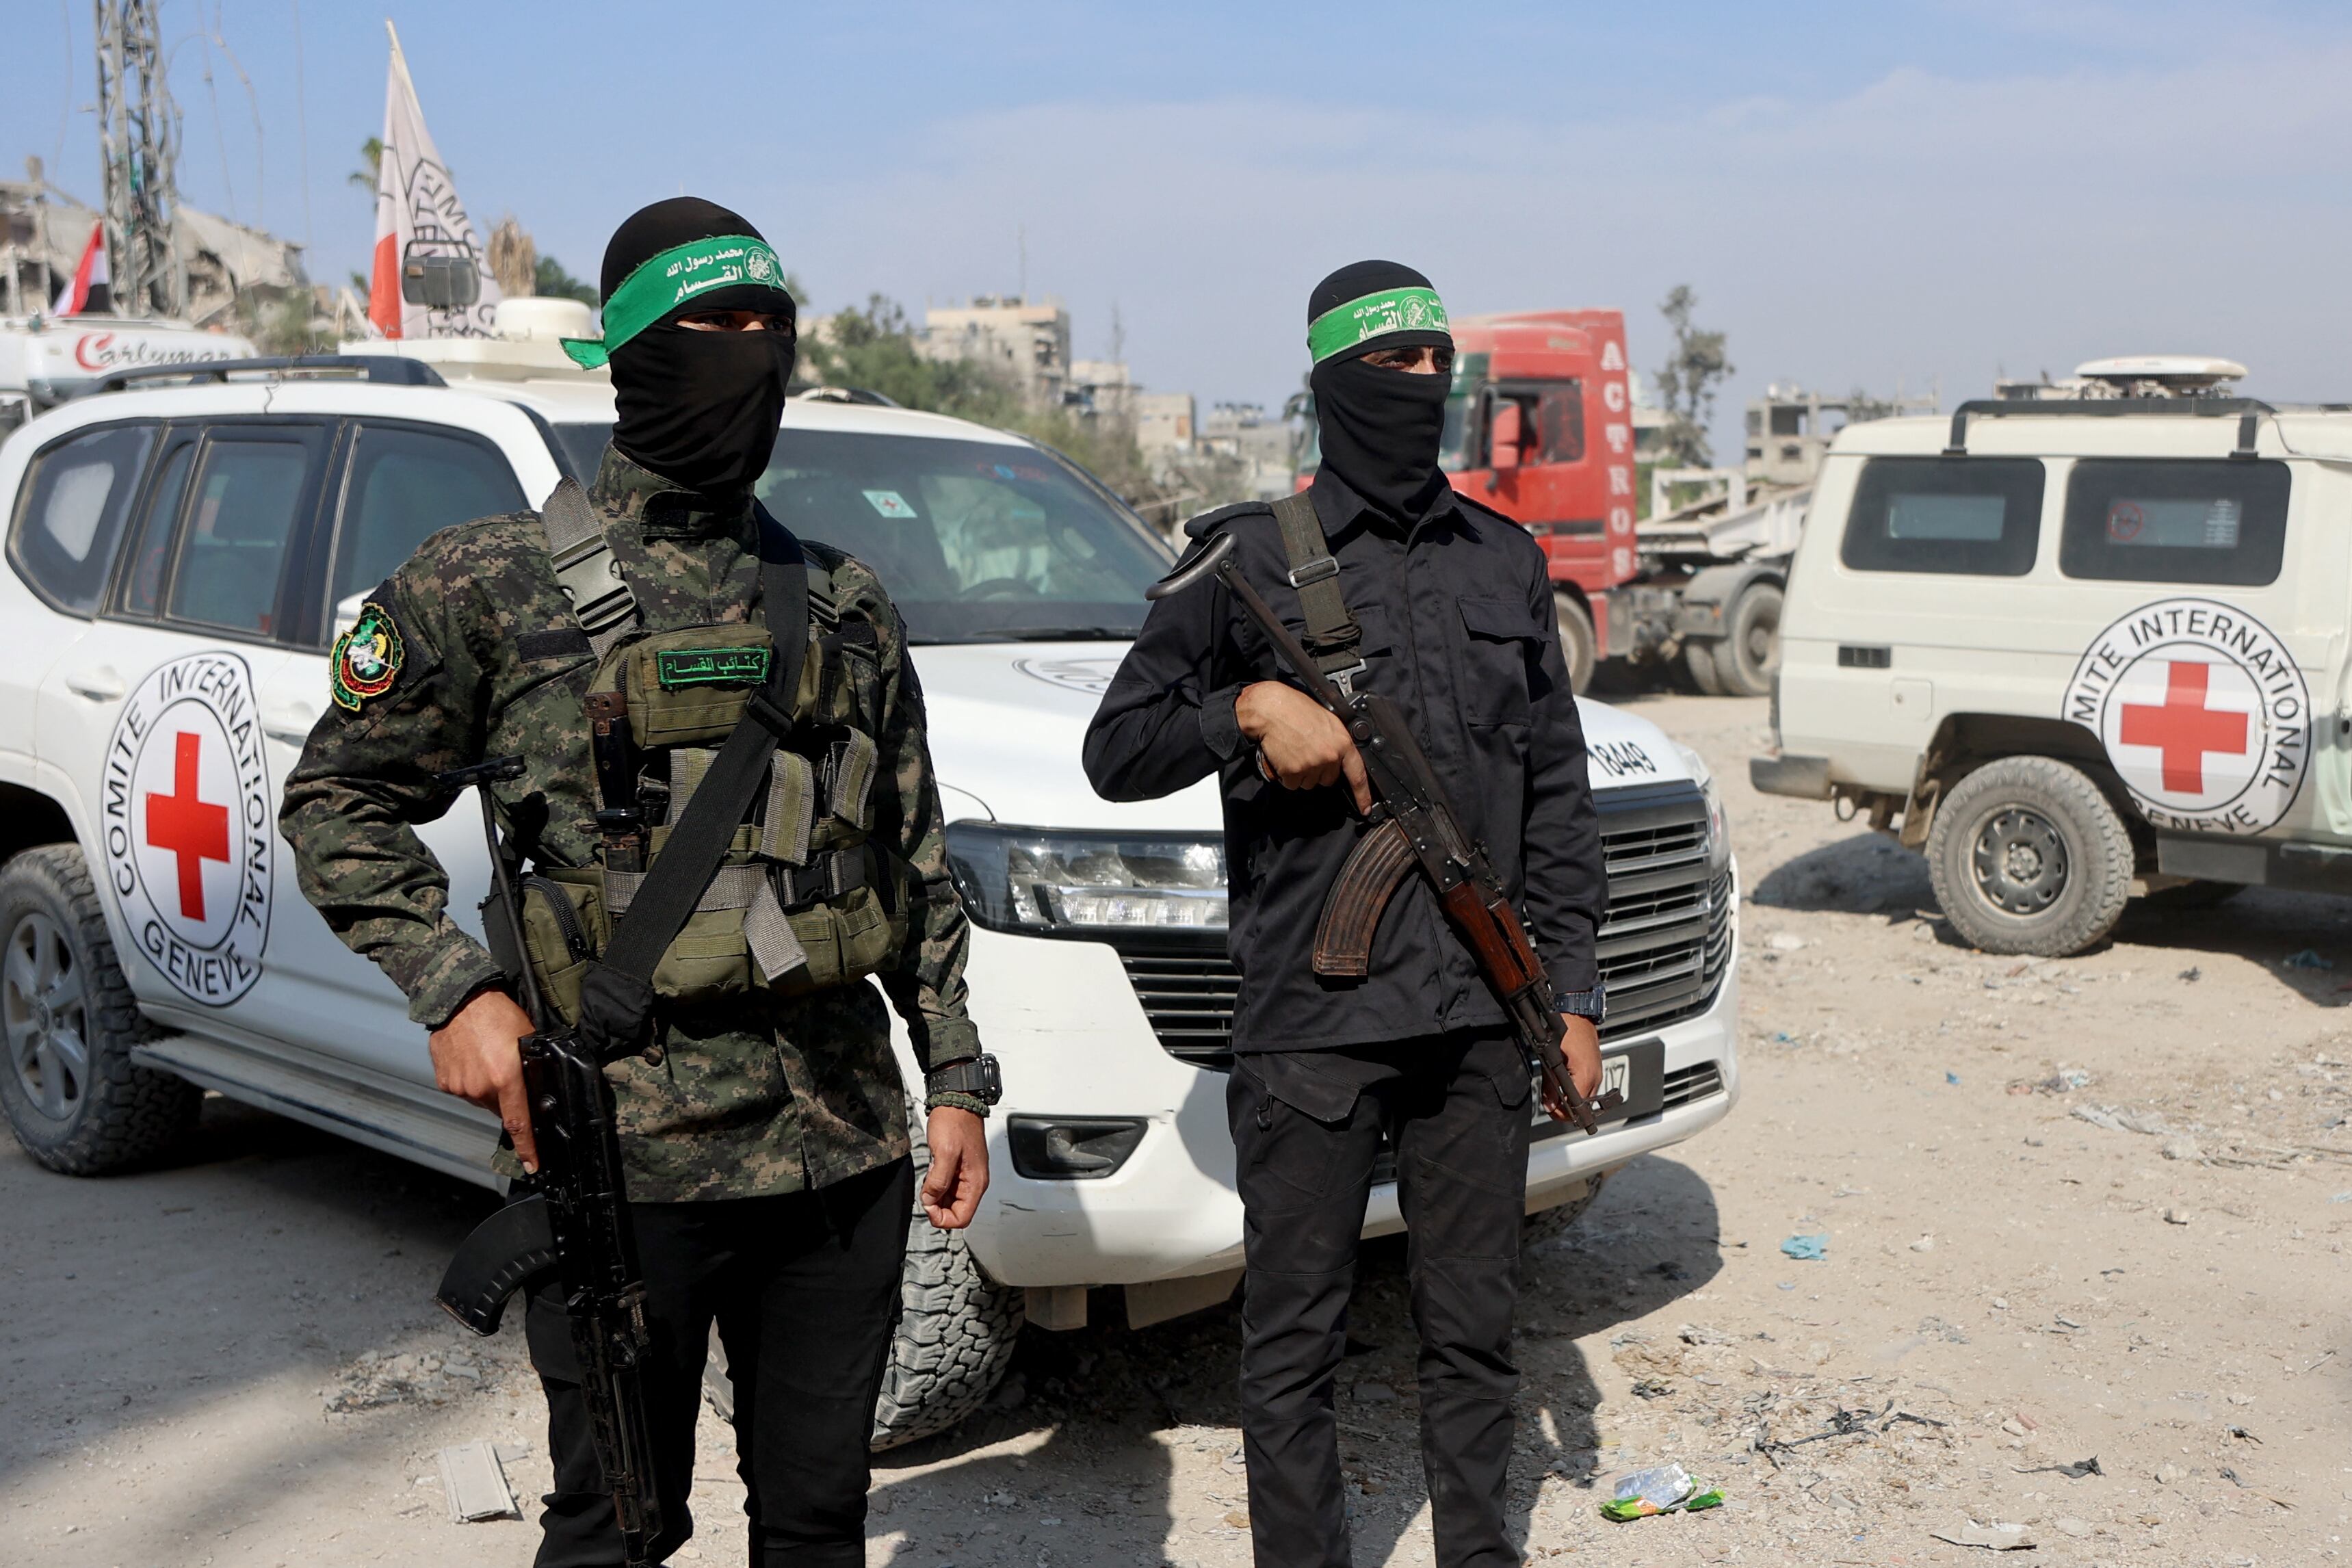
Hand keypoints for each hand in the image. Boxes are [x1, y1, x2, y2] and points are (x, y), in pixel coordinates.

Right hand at [428, 989, 539, 1172]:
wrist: (459, 999)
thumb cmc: (498, 1013)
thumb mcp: (527, 1038)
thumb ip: (531, 1068)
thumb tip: (538, 1088)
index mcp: (505, 1079)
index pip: (518, 1121)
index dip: (527, 1146)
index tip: (532, 1164)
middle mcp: (480, 1088)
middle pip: (499, 1108)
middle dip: (507, 1098)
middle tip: (508, 1073)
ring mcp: (459, 1087)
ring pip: (481, 1099)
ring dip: (487, 1088)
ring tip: (487, 1058)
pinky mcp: (444, 1081)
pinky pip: (463, 1089)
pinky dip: (470, 1080)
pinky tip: (472, 1059)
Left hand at [921, 1107, 989, 1229]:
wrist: (957, 1101)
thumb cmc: (955, 1122)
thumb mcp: (944, 1152)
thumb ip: (938, 1181)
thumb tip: (930, 1200)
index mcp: (976, 1182)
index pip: (962, 1218)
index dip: (942, 1217)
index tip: (927, 1205)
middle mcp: (974, 1182)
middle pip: (956, 1211)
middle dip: (937, 1207)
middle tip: (925, 1193)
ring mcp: (967, 1176)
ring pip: (950, 1201)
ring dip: (936, 1197)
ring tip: (928, 1180)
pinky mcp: (959, 1169)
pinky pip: (948, 1188)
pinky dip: (936, 1187)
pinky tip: (931, 1175)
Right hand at [1235, 681, 1370, 812]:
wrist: (1271, 709)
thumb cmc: (1295, 709)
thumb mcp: (1327, 720)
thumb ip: (1337, 741)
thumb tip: (1339, 757)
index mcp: (1342, 742)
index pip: (1358, 774)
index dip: (1362, 795)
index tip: (1365, 808)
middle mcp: (1329, 756)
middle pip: (1328, 779)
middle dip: (1318, 771)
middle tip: (1307, 751)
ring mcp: (1311, 765)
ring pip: (1309, 783)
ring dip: (1301, 773)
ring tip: (1294, 751)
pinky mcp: (1293, 772)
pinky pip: (1292, 784)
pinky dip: (1287, 775)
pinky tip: (1285, 757)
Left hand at [1539, 1015, 1604, 1122]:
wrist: (1577, 1013)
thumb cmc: (1567, 1029)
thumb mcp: (1552, 1058)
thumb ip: (1550, 1084)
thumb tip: (1549, 1104)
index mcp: (1586, 1075)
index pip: (1577, 1107)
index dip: (1562, 1113)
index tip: (1551, 1111)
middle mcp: (1595, 1077)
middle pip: (1583, 1106)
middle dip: (1566, 1109)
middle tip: (1550, 1103)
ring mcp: (1597, 1073)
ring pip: (1586, 1096)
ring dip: (1571, 1099)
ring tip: (1555, 1093)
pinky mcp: (1595, 1068)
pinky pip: (1588, 1086)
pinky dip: (1576, 1089)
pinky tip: (1564, 1084)